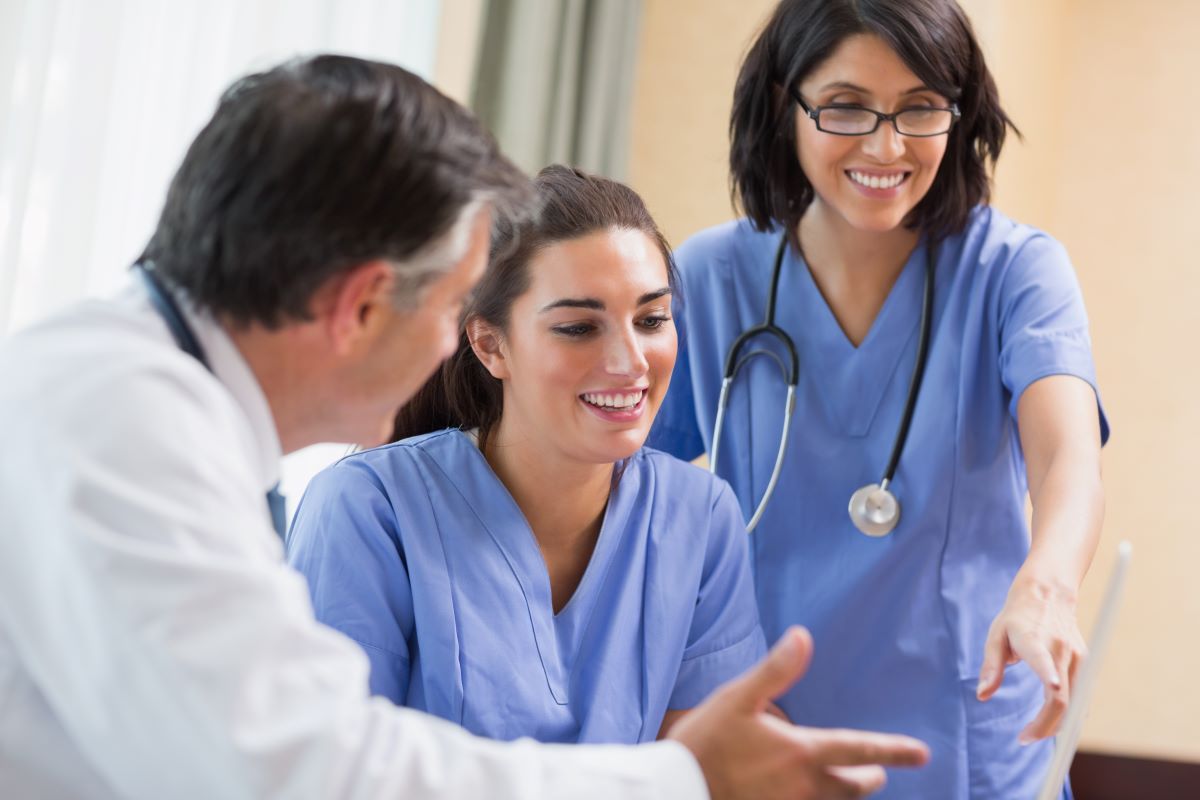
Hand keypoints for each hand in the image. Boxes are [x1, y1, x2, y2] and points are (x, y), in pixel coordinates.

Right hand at [669, 627, 928, 799]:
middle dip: (869, 778)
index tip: (922, 753)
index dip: (894, 750)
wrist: (675, 789)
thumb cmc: (706, 740)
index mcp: (800, 752)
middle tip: (877, 772)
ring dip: (843, 793)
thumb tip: (804, 637)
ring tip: (845, 783)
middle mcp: (803, 787)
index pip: (859, 750)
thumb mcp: (738, 698)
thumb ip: (775, 669)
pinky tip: (803, 793)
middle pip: (853, 788)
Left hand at [976, 575, 1086, 742]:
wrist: (1048, 594)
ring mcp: (1076, 657)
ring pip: (1073, 703)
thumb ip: (991, 667)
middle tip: (1023, 739)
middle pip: (1060, 697)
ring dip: (1056, 725)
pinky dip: (1068, 714)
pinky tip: (1051, 724)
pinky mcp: (1084, 663)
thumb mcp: (996, 636)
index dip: (1047, 673)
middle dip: (1044, 726)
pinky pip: (1079, 697)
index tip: (1051, 685)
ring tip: (1031, 734)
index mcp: (1033, 639)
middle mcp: (1059, 649)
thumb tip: (982, 696)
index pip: (1042, 658)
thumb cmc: (1016, 617)